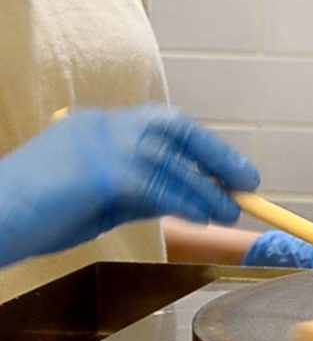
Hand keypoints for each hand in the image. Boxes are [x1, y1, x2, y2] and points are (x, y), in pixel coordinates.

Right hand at [0, 104, 258, 266]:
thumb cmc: (37, 216)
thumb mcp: (100, 200)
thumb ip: (141, 192)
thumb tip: (192, 198)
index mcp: (98, 125)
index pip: (162, 126)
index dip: (200, 146)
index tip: (227, 170)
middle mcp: (102, 124)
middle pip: (175, 127)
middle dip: (216, 153)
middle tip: (247, 181)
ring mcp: (101, 143)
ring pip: (173, 161)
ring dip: (208, 188)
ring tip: (229, 211)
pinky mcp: (103, 171)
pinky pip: (161, 185)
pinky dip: (189, 201)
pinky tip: (206, 216)